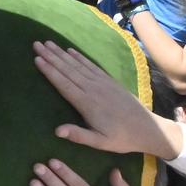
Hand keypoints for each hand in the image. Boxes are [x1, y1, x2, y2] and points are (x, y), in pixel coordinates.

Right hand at [33, 40, 180, 157]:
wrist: (148, 129)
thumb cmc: (122, 138)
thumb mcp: (100, 142)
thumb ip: (79, 135)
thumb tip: (57, 130)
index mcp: (87, 103)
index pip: (64, 84)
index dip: (49, 71)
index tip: (37, 58)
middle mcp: (93, 89)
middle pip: (68, 70)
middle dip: (51, 56)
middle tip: (37, 44)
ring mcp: (102, 83)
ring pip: (78, 65)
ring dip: (62, 53)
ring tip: (49, 43)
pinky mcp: (110, 81)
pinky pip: (92, 66)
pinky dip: (80, 57)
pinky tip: (71, 51)